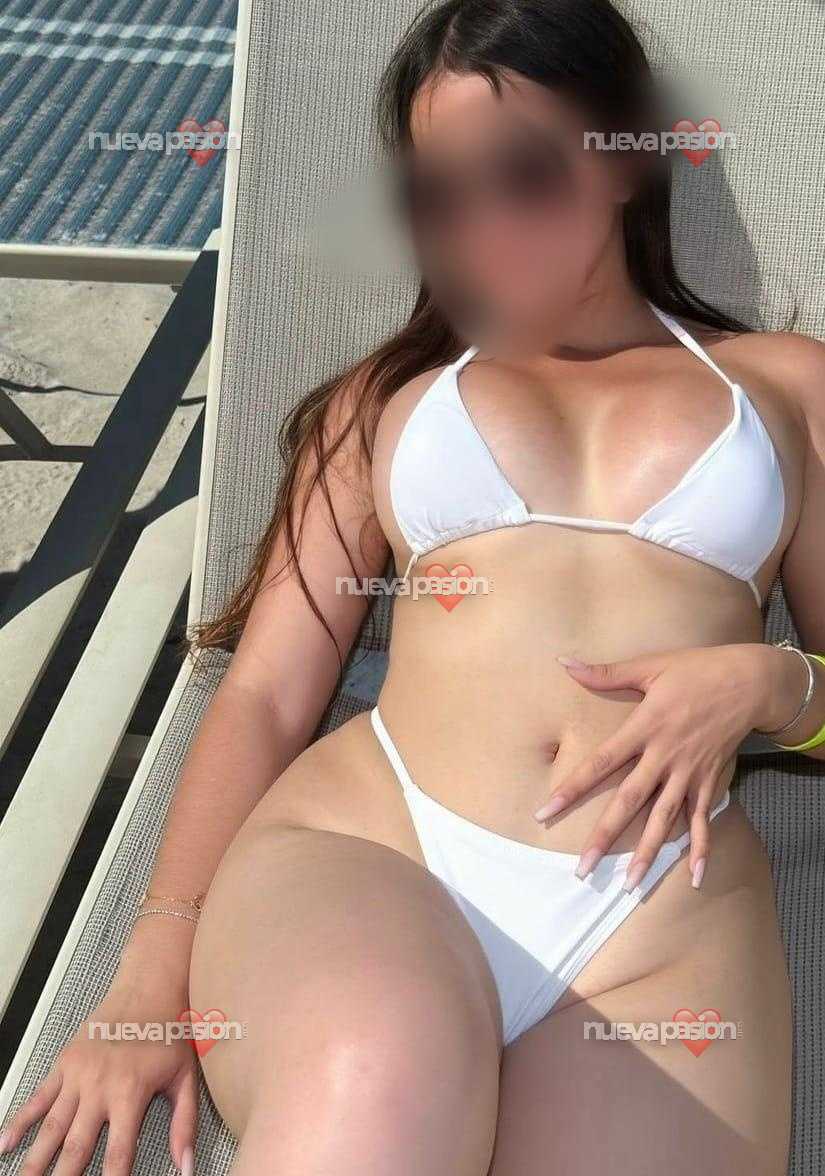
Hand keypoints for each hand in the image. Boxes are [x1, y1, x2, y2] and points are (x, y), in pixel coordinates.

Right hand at [0, 966, 198, 1174]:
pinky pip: (38, 1098)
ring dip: (36, 1160)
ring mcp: (78, 1075)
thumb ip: (185, 1124)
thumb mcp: (186, 1077)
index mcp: (130, 1092)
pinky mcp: (64, 1063)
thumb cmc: (169, 1030)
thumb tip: (187, 1165)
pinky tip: (6, 1144)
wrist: (149, 986)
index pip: (118, 1153)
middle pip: (76, 1146)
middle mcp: (99, 1086)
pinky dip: (20, 1122)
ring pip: (51, 1128)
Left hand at [533, 643, 803, 889]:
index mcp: (644, 728)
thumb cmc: (695, 670)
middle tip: (581, 870)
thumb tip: (563, 663)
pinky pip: (703, 820)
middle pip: (628, 802)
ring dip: (648, 853)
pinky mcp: (711, 781)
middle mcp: (665, 756)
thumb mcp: (649, 666)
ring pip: (664, 819)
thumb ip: (605, 673)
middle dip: (604, 837)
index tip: (546, 812)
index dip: (572, 788)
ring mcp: (689, 772)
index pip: (600, 763)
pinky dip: (701, 848)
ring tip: (629, 885)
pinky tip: (695, 877)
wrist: (750, 681)